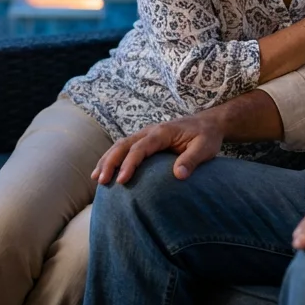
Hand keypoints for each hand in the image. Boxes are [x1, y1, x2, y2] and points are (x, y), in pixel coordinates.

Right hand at [92, 115, 222, 185]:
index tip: (122, 180)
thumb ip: (192, 160)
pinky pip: (124, 147)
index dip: (130, 164)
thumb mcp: (205, 148)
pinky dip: (111, 158)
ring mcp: (145, 134)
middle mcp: (150, 131)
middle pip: (124, 145)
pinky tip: (103, 171)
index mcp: (163, 132)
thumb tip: (178, 175)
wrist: (207, 123)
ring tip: (96, 178)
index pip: (141, 148)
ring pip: (120, 145)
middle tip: (101, 181)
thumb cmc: (206, 136)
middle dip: (110, 162)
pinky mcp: (144, 140)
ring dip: (107, 160)